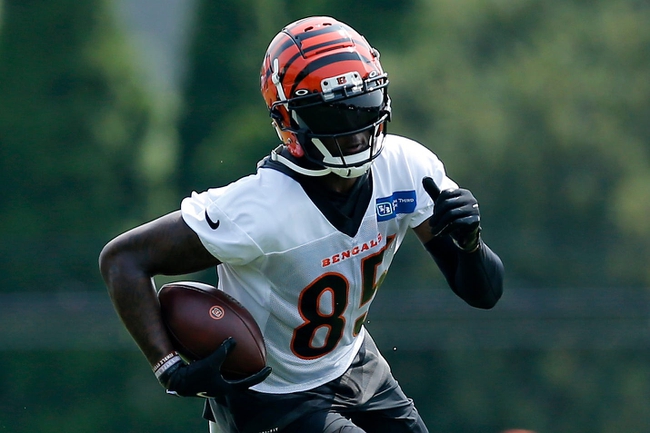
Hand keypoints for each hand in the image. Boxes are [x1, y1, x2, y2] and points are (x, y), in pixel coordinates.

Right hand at [156, 337, 271, 397]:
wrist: (175, 380)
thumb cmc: (194, 375)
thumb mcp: (211, 362)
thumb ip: (223, 351)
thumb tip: (233, 340)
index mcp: (225, 388)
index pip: (247, 383)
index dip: (259, 376)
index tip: (268, 369)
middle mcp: (220, 388)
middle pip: (239, 382)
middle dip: (248, 374)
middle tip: (257, 366)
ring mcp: (213, 385)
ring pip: (229, 377)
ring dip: (236, 370)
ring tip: (242, 361)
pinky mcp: (205, 380)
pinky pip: (219, 372)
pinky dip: (224, 365)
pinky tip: (222, 356)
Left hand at [422, 177, 480, 251]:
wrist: (466, 237)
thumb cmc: (453, 218)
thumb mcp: (442, 204)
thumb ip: (434, 191)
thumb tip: (425, 178)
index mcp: (463, 192)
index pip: (445, 194)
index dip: (437, 204)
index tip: (434, 214)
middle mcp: (470, 199)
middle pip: (447, 204)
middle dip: (437, 215)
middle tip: (431, 224)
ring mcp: (474, 210)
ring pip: (451, 214)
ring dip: (439, 224)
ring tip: (433, 231)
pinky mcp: (475, 221)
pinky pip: (457, 223)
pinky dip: (446, 229)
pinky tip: (442, 234)